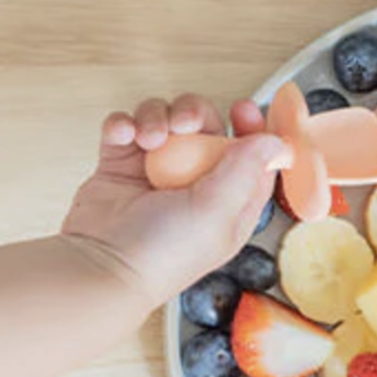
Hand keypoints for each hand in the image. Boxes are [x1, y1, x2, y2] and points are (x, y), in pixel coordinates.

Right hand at [60, 93, 288, 304]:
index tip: (242, 110)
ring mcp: (154, 173)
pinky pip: (125, 128)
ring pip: (164, 120)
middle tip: (183, 123)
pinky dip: (123, 125)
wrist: (102, 266)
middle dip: (194, 113)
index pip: (250, 156)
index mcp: (227, 202)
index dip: (251, 129)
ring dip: (155, 117)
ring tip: (146, 139)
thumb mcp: (217, 213)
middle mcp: (193, 185)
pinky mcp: (119, 167)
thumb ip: (246, 171)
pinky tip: (123, 136)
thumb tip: (275, 141)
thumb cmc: (161, 255)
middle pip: (205, 126)